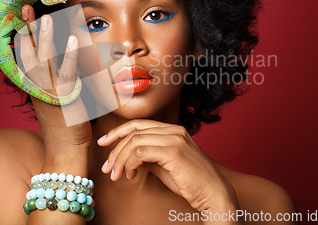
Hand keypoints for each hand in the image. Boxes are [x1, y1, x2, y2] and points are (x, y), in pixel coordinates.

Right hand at [19, 4, 91, 156]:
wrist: (64, 151)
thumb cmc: (63, 124)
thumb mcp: (54, 98)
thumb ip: (55, 79)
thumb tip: (60, 60)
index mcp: (33, 86)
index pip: (25, 56)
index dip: (23, 36)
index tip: (20, 17)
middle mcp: (37, 87)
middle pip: (29, 54)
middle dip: (27, 30)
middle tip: (26, 8)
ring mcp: (49, 93)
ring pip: (43, 61)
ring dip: (43, 38)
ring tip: (44, 17)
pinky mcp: (65, 98)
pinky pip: (66, 74)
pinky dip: (67, 56)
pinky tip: (71, 40)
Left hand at [97, 119, 239, 211]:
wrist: (213, 193)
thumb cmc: (190, 182)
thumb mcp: (164, 165)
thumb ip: (148, 157)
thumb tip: (129, 157)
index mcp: (172, 130)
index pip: (138, 124)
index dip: (118, 132)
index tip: (104, 142)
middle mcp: (173, 130)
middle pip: (134, 132)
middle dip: (115, 149)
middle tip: (107, 167)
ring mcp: (174, 139)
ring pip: (134, 142)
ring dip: (120, 159)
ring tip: (116, 175)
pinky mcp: (173, 151)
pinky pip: (140, 153)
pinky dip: (130, 164)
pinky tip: (130, 176)